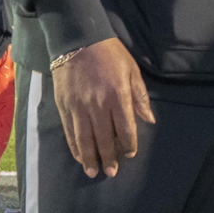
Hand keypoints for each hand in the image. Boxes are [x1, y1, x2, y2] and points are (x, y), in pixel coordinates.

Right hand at [51, 37, 154, 178]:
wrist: (79, 41)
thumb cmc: (110, 54)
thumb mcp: (131, 70)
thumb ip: (139, 96)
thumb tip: (149, 119)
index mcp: (118, 95)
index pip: (125, 128)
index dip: (128, 144)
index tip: (130, 154)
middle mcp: (98, 104)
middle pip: (104, 138)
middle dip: (109, 157)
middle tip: (112, 171)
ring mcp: (79, 107)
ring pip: (85, 140)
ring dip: (89, 158)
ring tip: (94, 171)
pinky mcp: (64, 106)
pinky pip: (69, 132)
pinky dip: (74, 146)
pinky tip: (79, 155)